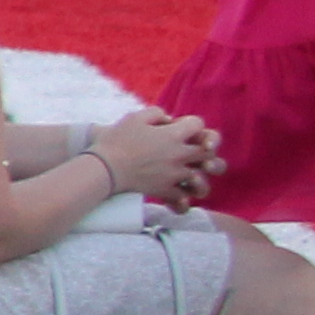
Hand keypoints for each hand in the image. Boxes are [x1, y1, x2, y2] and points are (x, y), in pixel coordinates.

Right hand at [86, 111, 218, 205]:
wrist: (104, 167)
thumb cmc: (117, 140)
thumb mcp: (135, 117)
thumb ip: (157, 113)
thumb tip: (169, 120)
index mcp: (174, 135)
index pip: (198, 125)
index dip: (190, 124)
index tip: (178, 127)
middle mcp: (180, 155)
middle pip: (210, 152)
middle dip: (206, 150)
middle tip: (195, 151)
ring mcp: (174, 175)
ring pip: (203, 180)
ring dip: (199, 179)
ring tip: (192, 178)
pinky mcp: (164, 190)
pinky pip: (183, 200)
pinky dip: (182, 201)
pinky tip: (179, 197)